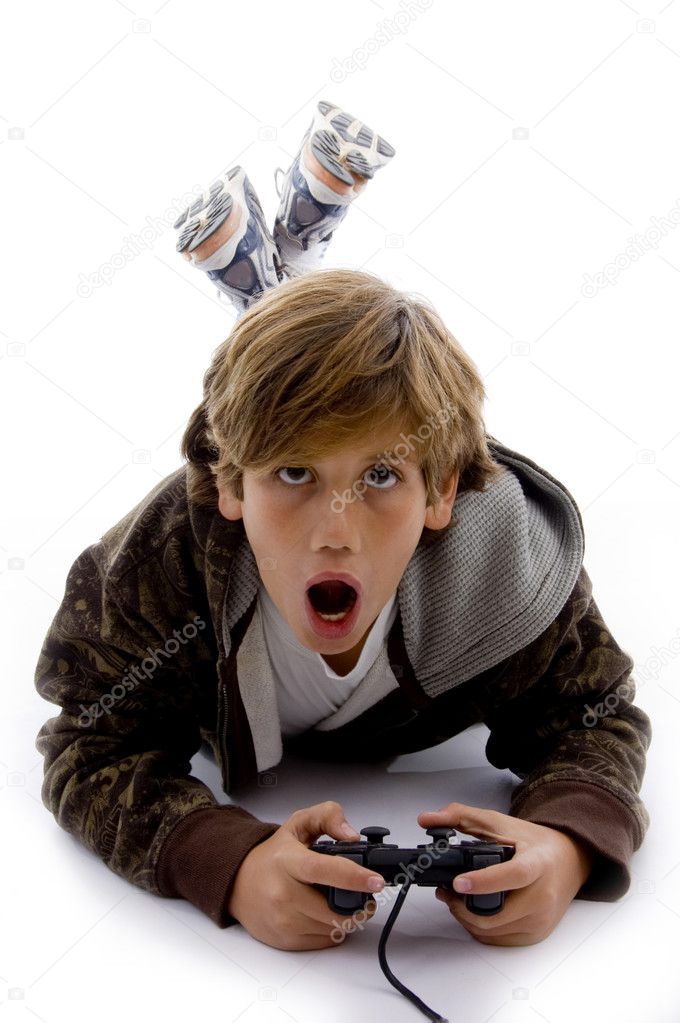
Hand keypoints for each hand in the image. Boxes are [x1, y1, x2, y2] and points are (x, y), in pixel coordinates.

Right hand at [226, 800, 383, 950]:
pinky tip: (325, 913)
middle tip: (366, 893)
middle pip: (334, 909)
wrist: (239, 883)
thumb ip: (328, 817)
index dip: (354, 877)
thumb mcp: (299, 824)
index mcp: (288, 861)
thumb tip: (352, 835)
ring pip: (333, 928)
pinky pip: (324, 941)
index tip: (376, 881)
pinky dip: (332, 928)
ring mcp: (283, 920)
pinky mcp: (286, 940)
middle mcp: (283, 893)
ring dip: (346, 917)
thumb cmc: (274, 855)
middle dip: (359, 904)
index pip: (324, 870)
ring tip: (342, 900)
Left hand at [418, 803, 595, 945]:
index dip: (484, 882)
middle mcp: (543, 895)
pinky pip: (499, 940)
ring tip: (454, 898)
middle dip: (462, 905)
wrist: (568, 861)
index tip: (458, 882)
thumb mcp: (499, 822)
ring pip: (492, 931)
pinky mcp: (536, 934)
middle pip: (497, 914)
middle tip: (446, 890)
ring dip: (466, 918)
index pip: (513, 876)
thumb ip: (461, 817)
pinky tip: (471, 911)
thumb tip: (427, 819)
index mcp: (537, 863)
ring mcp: (540, 919)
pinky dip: (479, 929)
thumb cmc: (534, 843)